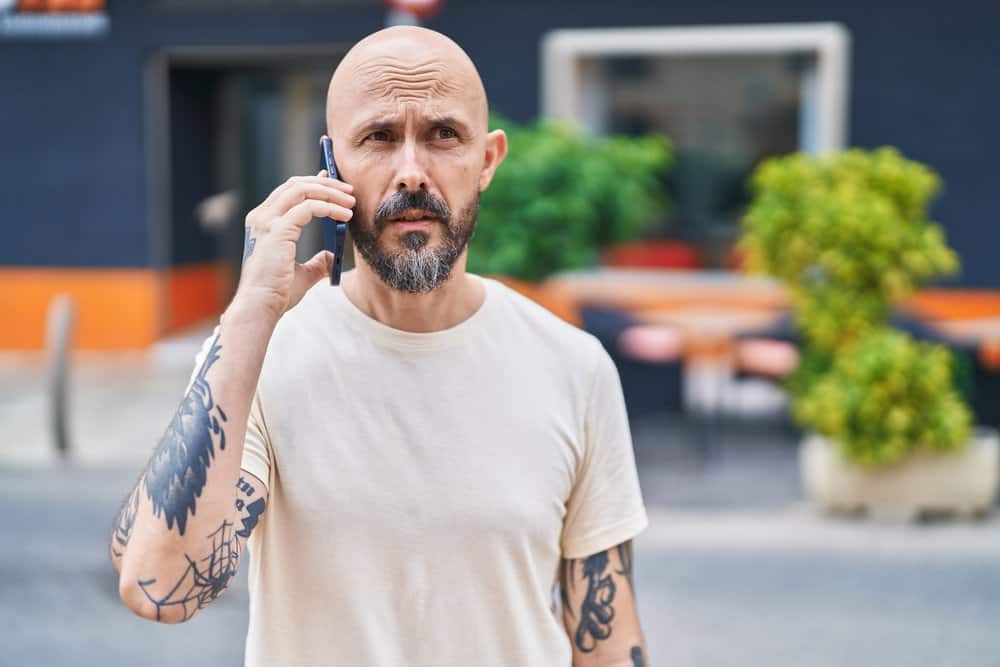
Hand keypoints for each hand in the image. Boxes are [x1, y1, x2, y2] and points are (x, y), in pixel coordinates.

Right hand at [234, 171, 354, 318]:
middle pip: (296, 184)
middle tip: (349, 191)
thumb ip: (316, 263)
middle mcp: (262, 216)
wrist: (260, 307)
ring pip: (302, 190)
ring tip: (351, 202)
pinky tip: (346, 215)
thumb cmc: (276, 293)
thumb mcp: (302, 274)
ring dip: (330, 192)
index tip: (332, 182)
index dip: (313, 183)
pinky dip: (330, 207)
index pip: (288, 191)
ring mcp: (267, 221)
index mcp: (263, 222)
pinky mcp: (277, 229)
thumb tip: (331, 258)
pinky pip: (309, 207)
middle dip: (325, 184)